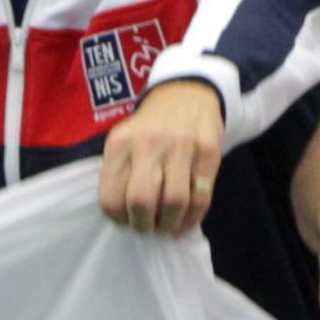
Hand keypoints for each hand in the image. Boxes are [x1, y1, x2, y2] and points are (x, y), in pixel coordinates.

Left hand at [95, 79, 226, 234]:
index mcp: (120, 143)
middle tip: (148, 226)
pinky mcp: (208, 151)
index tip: (127, 221)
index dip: (119, 220)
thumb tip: (126, 218)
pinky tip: (185, 220)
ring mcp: (181, 146)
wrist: (186, 93)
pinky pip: (201, 198)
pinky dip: (192, 218)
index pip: (111, 198)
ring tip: (167, 225)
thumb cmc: (151, 127)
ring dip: (170, 224)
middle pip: (142, 202)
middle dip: (144, 225)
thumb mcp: (124, 141)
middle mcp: (148, 143)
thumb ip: (120, 174)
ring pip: (174, 203)